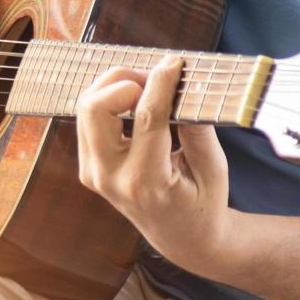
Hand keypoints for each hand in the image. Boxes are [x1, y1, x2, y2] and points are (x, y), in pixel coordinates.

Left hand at [75, 57, 231, 268]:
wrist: (182, 238)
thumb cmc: (204, 203)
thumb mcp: (213, 169)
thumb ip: (198, 128)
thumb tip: (186, 84)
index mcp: (146, 182)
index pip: (146, 117)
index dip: (161, 82)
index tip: (175, 62)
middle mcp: (110, 178)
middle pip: (95, 107)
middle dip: (124, 80)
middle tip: (155, 78)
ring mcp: (93, 173)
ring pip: (86, 107)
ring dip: (114, 86)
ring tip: (147, 87)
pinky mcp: (88, 167)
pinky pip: (87, 119)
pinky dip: (108, 99)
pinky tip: (135, 100)